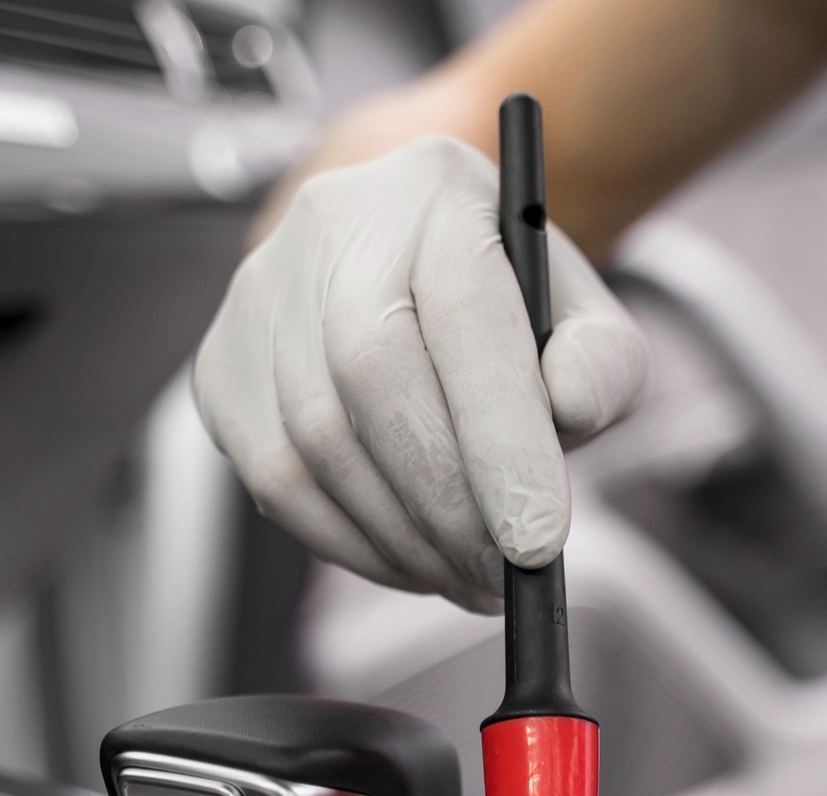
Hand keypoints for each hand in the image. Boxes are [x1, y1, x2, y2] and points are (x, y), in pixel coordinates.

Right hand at [193, 135, 647, 611]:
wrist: (415, 282)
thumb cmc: (510, 315)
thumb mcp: (586, 325)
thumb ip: (605, 363)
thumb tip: (567, 404)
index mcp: (437, 189)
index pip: (465, 314)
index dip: (501, 438)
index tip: (537, 542)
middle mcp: (333, 222)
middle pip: (372, 376)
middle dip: (446, 503)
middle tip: (500, 576)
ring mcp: (260, 291)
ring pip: (316, 441)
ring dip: (399, 538)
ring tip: (466, 575)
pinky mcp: (221, 363)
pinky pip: (273, 481)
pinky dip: (348, 542)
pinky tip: (406, 558)